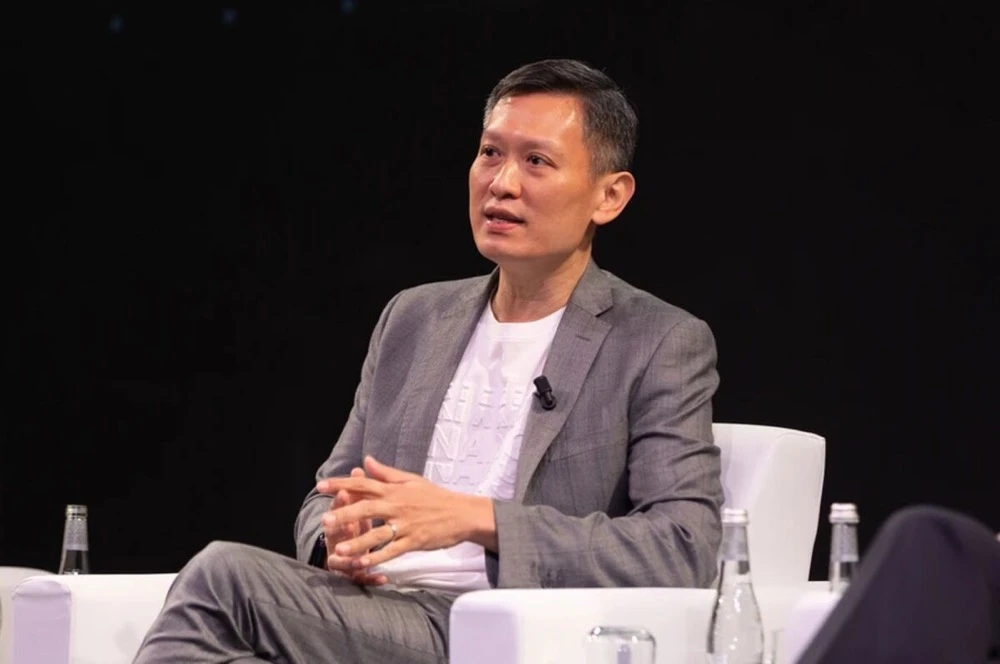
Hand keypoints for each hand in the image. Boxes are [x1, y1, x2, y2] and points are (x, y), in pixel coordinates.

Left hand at [315, 455, 496, 569]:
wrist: (462, 513)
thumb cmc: (435, 497)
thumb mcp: (411, 480)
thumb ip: (386, 473)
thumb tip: (366, 460)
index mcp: (394, 490)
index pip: (364, 484)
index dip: (341, 484)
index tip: (321, 486)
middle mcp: (397, 506)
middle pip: (367, 509)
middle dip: (345, 515)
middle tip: (325, 521)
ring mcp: (405, 525)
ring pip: (377, 534)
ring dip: (357, 542)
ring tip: (339, 549)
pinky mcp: (414, 541)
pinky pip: (392, 551)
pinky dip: (377, 557)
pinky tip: (363, 563)